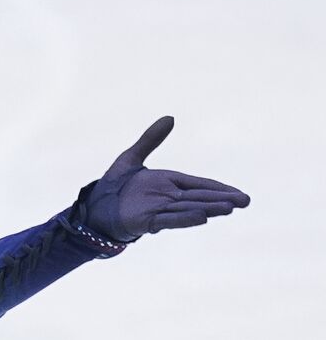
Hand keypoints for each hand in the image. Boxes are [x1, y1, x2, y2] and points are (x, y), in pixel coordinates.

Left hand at [83, 116, 249, 241]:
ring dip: (209, 208)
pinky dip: (185, 219)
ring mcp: (159, 211)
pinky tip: (202, 218)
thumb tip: (170, 117)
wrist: (93, 206)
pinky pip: (169, 220)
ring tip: (230, 208)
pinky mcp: (147, 222)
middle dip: (222, 200)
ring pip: (189, 209)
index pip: (200, 185)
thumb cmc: (114, 186)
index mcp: (169, 184)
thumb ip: (150, 139)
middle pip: (200, 198)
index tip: (240, 194)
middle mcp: (168, 198)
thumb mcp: (131, 157)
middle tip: (245, 202)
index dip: (220, 189)